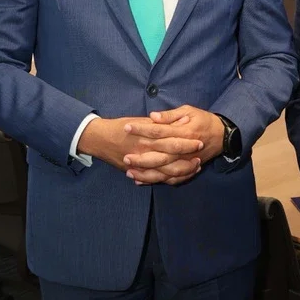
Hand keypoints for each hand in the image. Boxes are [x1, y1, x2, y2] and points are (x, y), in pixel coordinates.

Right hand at [78, 116, 202, 179]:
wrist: (99, 139)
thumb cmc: (120, 126)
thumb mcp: (140, 120)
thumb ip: (158, 123)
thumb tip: (178, 121)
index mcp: (146, 136)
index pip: (171, 140)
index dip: (186, 143)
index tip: (199, 141)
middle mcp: (144, 152)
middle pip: (171, 159)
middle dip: (187, 160)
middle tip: (200, 158)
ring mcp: (140, 165)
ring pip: (165, 173)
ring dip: (181, 172)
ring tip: (194, 168)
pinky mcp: (136, 172)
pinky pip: (155, 179)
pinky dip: (168, 179)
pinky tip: (179, 177)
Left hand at [123, 106, 224, 185]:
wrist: (223, 136)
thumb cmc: (204, 120)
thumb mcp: (189, 111)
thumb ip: (170, 116)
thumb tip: (153, 117)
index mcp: (184, 132)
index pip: (159, 131)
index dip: (142, 130)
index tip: (127, 127)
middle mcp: (184, 150)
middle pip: (160, 156)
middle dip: (141, 158)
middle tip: (125, 156)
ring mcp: (186, 162)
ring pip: (164, 171)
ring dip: (146, 173)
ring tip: (129, 171)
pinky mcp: (187, 169)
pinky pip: (170, 179)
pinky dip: (156, 181)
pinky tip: (141, 180)